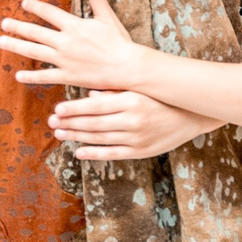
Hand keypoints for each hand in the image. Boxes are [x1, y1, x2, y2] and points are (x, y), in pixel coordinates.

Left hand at [0, 0, 145, 90]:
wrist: (127, 68)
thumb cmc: (120, 42)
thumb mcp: (108, 17)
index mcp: (75, 25)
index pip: (49, 13)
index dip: (35, 7)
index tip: (24, 3)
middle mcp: (65, 42)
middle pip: (36, 32)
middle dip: (18, 27)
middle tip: (4, 23)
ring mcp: (64, 60)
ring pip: (35, 52)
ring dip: (16, 46)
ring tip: (2, 42)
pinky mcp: (68, 76)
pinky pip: (45, 77)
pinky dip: (31, 76)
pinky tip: (18, 75)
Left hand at [47, 91, 221, 161]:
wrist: (190, 116)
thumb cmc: (161, 98)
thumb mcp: (140, 88)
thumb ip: (115, 89)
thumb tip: (89, 91)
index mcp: (131, 99)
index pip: (96, 105)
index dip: (75, 108)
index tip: (57, 110)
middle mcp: (133, 119)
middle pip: (94, 123)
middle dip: (71, 123)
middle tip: (51, 123)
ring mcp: (136, 137)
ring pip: (100, 138)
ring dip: (77, 137)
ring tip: (60, 134)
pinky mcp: (140, 151)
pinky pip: (113, 153)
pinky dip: (94, 153)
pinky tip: (79, 151)